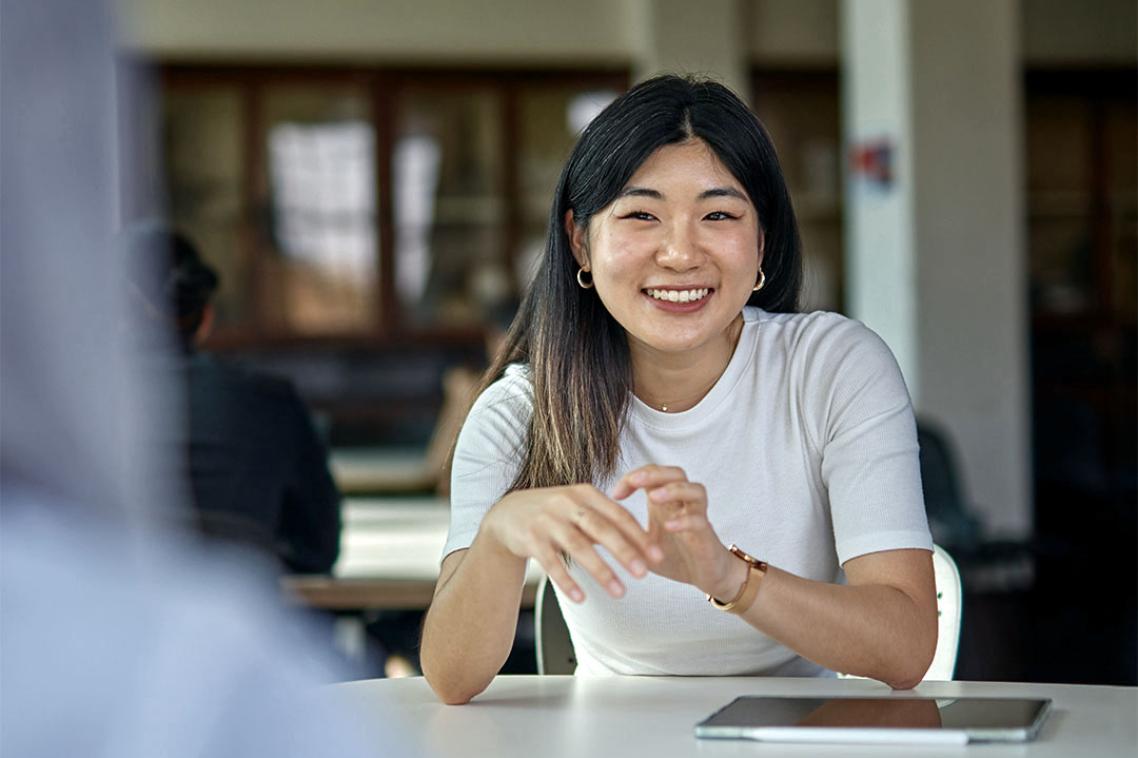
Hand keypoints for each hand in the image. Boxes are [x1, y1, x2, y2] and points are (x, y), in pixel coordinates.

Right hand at [481, 484, 663, 603]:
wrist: (507, 514)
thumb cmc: (554, 513)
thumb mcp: (580, 507)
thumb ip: (607, 521)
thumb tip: (644, 544)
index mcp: (584, 494)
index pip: (618, 514)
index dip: (639, 535)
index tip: (657, 555)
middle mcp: (566, 504)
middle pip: (600, 529)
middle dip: (624, 552)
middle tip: (644, 573)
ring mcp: (547, 521)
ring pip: (578, 548)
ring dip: (601, 571)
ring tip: (620, 592)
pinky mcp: (530, 539)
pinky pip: (551, 563)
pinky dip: (567, 581)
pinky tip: (581, 598)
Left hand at [611, 465, 744, 599]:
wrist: (705, 575)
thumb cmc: (675, 555)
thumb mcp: (642, 543)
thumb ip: (623, 533)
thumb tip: (590, 530)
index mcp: (667, 501)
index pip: (653, 474)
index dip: (634, 477)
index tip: (615, 493)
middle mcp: (683, 504)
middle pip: (675, 473)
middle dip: (654, 473)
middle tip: (634, 481)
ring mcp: (697, 516)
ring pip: (694, 489)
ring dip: (673, 490)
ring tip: (654, 497)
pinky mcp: (706, 535)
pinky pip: (699, 520)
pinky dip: (684, 520)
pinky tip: (669, 526)